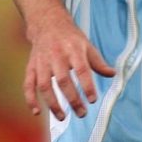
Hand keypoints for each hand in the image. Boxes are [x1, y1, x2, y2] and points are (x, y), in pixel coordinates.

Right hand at [23, 6, 115, 120]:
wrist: (47, 23)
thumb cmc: (70, 38)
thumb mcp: (87, 46)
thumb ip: (98, 63)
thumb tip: (113, 75)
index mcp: (74, 50)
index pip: (82, 70)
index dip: (87, 86)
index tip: (93, 100)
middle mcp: (57, 56)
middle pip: (63, 80)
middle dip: (72, 99)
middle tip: (82, 113)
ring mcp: (42, 62)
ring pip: (44, 85)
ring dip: (52, 104)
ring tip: (62, 117)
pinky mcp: (31, 66)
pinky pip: (28, 84)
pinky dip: (30, 99)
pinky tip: (36, 112)